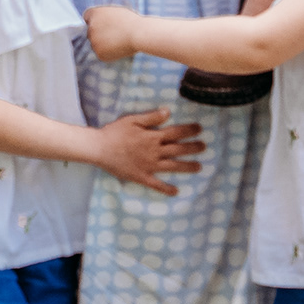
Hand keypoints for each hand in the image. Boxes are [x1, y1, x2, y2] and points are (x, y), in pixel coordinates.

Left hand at [84, 3, 142, 62]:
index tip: (103, 25)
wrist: (138, 33)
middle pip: (91, 32)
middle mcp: (90, 27)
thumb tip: (99, 26)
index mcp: (93, 14)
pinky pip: (102, 54)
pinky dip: (109, 53)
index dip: (96, 21)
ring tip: (119, 40)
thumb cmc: (131, 21)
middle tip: (114, 34)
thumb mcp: (115, 13)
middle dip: (99, 34)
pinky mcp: (99, 53)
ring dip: (104, 44)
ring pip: (96, 44)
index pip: (88, 18)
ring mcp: (93, 41)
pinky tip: (119, 48)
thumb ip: (104, 18)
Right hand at [90, 106, 204, 193]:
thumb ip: (151, 117)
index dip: (189, 130)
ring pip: (172, 166)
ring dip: (187, 167)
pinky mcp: (141, 177)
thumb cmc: (114, 132)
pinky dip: (166, 189)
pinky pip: (156, 184)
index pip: (175, 132)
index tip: (200, 129)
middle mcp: (154, 151)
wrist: (99, 148)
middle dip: (193, 147)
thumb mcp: (133, 120)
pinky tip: (176, 192)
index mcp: (152, 136)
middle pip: (178, 149)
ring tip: (199, 167)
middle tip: (204, 146)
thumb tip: (168, 111)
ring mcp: (149, 166)